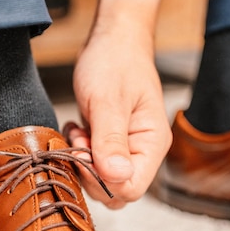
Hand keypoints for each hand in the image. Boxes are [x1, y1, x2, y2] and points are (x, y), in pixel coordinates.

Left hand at [68, 28, 170, 208]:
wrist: (112, 40)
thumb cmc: (114, 62)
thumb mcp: (108, 101)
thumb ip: (111, 141)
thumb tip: (116, 178)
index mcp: (151, 144)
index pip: (131, 188)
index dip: (102, 181)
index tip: (84, 154)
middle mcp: (142, 150)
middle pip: (115, 190)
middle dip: (89, 171)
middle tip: (79, 140)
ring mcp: (127, 147)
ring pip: (101, 178)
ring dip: (82, 161)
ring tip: (78, 130)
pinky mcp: (111, 142)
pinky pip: (94, 163)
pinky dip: (79, 151)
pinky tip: (77, 128)